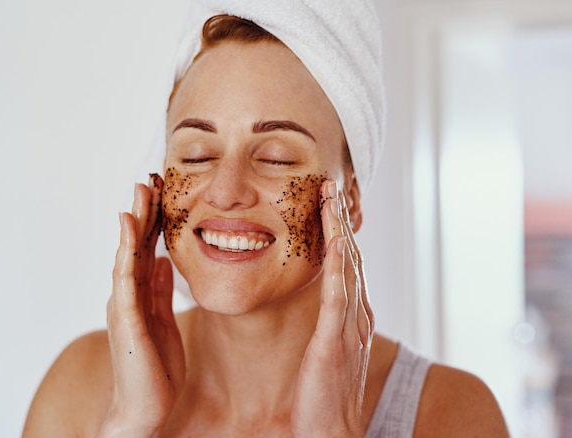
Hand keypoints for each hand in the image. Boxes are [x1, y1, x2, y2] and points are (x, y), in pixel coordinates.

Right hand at [98, 174, 184, 436]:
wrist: (145, 408)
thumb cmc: (155, 367)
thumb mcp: (163, 319)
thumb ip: (159, 290)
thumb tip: (161, 259)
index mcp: (140, 295)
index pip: (146, 249)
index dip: (154, 219)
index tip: (162, 190)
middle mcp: (127, 295)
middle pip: (134, 245)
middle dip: (143, 210)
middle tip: (150, 177)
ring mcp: (124, 306)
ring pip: (127, 254)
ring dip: (134, 222)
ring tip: (140, 191)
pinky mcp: (127, 320)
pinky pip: (126, 279)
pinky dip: (126, 251)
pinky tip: (129, 229)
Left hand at [290, 180, 373, 436]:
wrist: (330, 432)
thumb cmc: (323, 394)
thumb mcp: (328, 348)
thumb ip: (331, 322)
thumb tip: (326, 300)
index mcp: (353, 316)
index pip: (348, 265)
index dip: (340, 232)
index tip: (329, 203)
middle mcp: (357, 315)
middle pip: (352, 257)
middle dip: (342, 221)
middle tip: (332, 186)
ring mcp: (349, 326)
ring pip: (348, 267)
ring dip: (340, 231)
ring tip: (332, 198)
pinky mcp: (336, 340)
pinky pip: (338, 294)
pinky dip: (339, 263)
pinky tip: (335, 239)